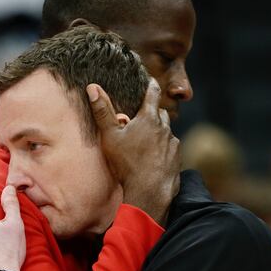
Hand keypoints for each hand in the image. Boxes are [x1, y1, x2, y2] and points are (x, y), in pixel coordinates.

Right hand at [87, 78, 180, 225]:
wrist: (148, 190)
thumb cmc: (127, 162)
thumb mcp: (110, 136)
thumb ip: (102, 111)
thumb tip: (92, 87)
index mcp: (148, 119)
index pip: (153, 94)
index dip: (151, 85)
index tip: (150, 80)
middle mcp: (164, 128)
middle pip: (161, 113)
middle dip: (154, 112)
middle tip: (144, 115)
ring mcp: (173, 143)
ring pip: (167, 131)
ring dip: (159, 131)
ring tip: (147, 139)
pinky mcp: (177, 157)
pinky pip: (171, 147)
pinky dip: (164, 147)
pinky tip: (155, 156)